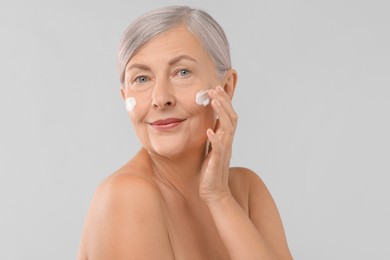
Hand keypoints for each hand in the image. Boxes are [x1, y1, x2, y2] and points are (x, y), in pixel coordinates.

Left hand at [199, 85, 237, 204]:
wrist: (214, 193)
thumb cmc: (210, 172)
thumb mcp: (211, 149)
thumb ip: (213, 136)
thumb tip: (210, 123)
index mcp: (225, 139)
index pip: (227, 115)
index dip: (223, 101)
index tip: (215, 87)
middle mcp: (227, 143)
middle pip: (230, 118)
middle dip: (223, 101)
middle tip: (214, 88)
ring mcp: (223, 152)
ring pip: (227, 129)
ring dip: (221, 114)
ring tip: (213, 101)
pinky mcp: (217, 163)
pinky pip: (219, 149)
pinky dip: (215, 139)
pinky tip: (210, 131)